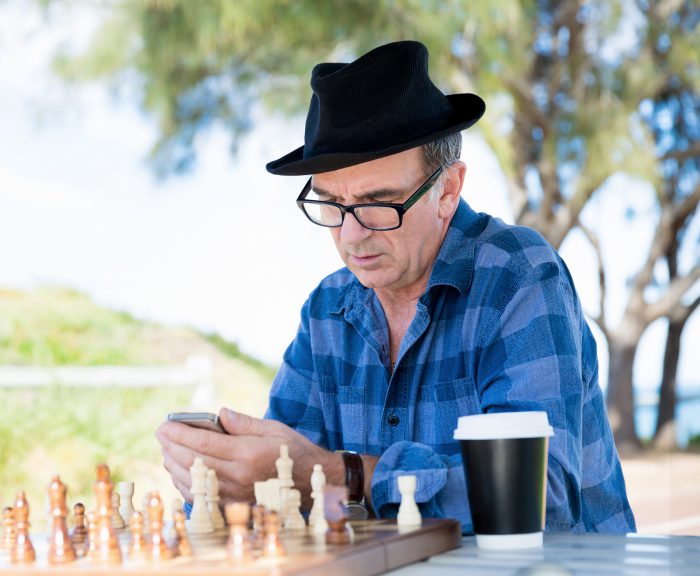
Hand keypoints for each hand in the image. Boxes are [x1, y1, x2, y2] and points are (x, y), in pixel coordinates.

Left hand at [155, 408, 343, 505]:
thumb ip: (243, 422)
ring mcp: (233, 494)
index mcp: (247, 454)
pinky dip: (185, 482)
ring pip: (192, 481)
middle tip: (161, 433)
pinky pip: (200, 496)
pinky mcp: (233, 504)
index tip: (164, 425)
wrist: (311, 483)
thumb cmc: (293, 451)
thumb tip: (219, 413)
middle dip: (171, 447)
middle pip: (192, 462)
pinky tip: (180, 469)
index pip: (203, 444)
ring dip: (173, 464)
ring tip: (168, 449)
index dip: (179, 434)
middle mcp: (238, 476)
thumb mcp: (273, 428)